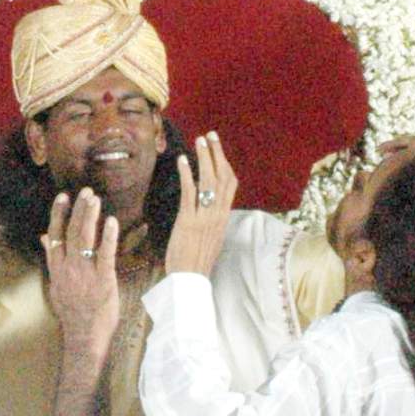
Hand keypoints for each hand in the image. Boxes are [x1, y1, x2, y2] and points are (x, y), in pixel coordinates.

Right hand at [41, 187, 119, 357]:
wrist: (84, 336)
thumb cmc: (72, 312)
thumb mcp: (56, 285)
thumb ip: (52, 260)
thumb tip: (44, 237)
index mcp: (57, 269)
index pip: (54, 236)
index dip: (58, 214)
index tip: (63, 196)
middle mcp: (68, 268)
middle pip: (70, 232)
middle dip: (77, 209)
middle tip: (85, 191)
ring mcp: (85, 274)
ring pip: (85, 239)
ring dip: (89, 216)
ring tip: (94, 199)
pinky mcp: (103, 280)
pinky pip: (105, 254)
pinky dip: (108, 236)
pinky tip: (111, 221)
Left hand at [165, 133, 238, 278]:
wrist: (190, 279)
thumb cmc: (197, 260)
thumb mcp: (212, 236)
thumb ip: (212, 218)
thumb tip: (208, 204)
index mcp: (224, 217)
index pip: (231, 184)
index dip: (225, 163)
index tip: (218, 147)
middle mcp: (218, 214)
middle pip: (223, 177)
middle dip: (217, 154)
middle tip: (209, 136)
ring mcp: (204, 217)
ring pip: (209, 181)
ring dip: (204, 158)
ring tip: (199, 141)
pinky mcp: (188, 221)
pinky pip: (190, 193)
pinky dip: (188, 174)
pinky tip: (183, 160)